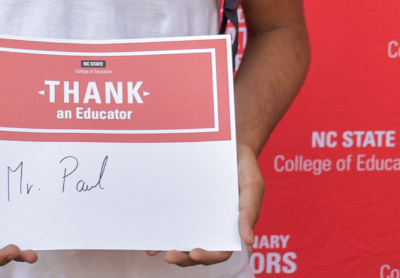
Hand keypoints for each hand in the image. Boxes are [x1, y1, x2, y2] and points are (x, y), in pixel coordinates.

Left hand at [147, 143, 262, 266]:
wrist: (228, 142)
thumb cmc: (244, 167)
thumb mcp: (252, 185)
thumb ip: (249, 211)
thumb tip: (248, 241)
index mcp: (229, 227)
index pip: (220, 251)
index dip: (208, 256)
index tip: (196, 253)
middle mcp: (210, 226)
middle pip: (196, 251)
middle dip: (183, 258)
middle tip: (170, 256)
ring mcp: (193, 216)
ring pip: (180, 240)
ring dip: (167, 248)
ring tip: (152, 250)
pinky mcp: (181, 204)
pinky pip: (169, 219)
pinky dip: (158, 228)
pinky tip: (147, 230)